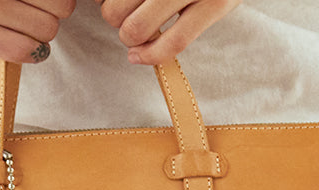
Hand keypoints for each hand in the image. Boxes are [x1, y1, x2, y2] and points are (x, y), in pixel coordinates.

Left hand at [95, 0, 240, 64]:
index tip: (105, 3)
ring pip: (137, 28)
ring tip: (137, 28)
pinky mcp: (217, 4)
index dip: (101, 2)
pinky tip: (137, 56)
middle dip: (114, 17)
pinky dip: (149, 56)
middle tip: (126, 13)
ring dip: (129, 36)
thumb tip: (102, 5)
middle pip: (115, 10)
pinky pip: (174, 42)